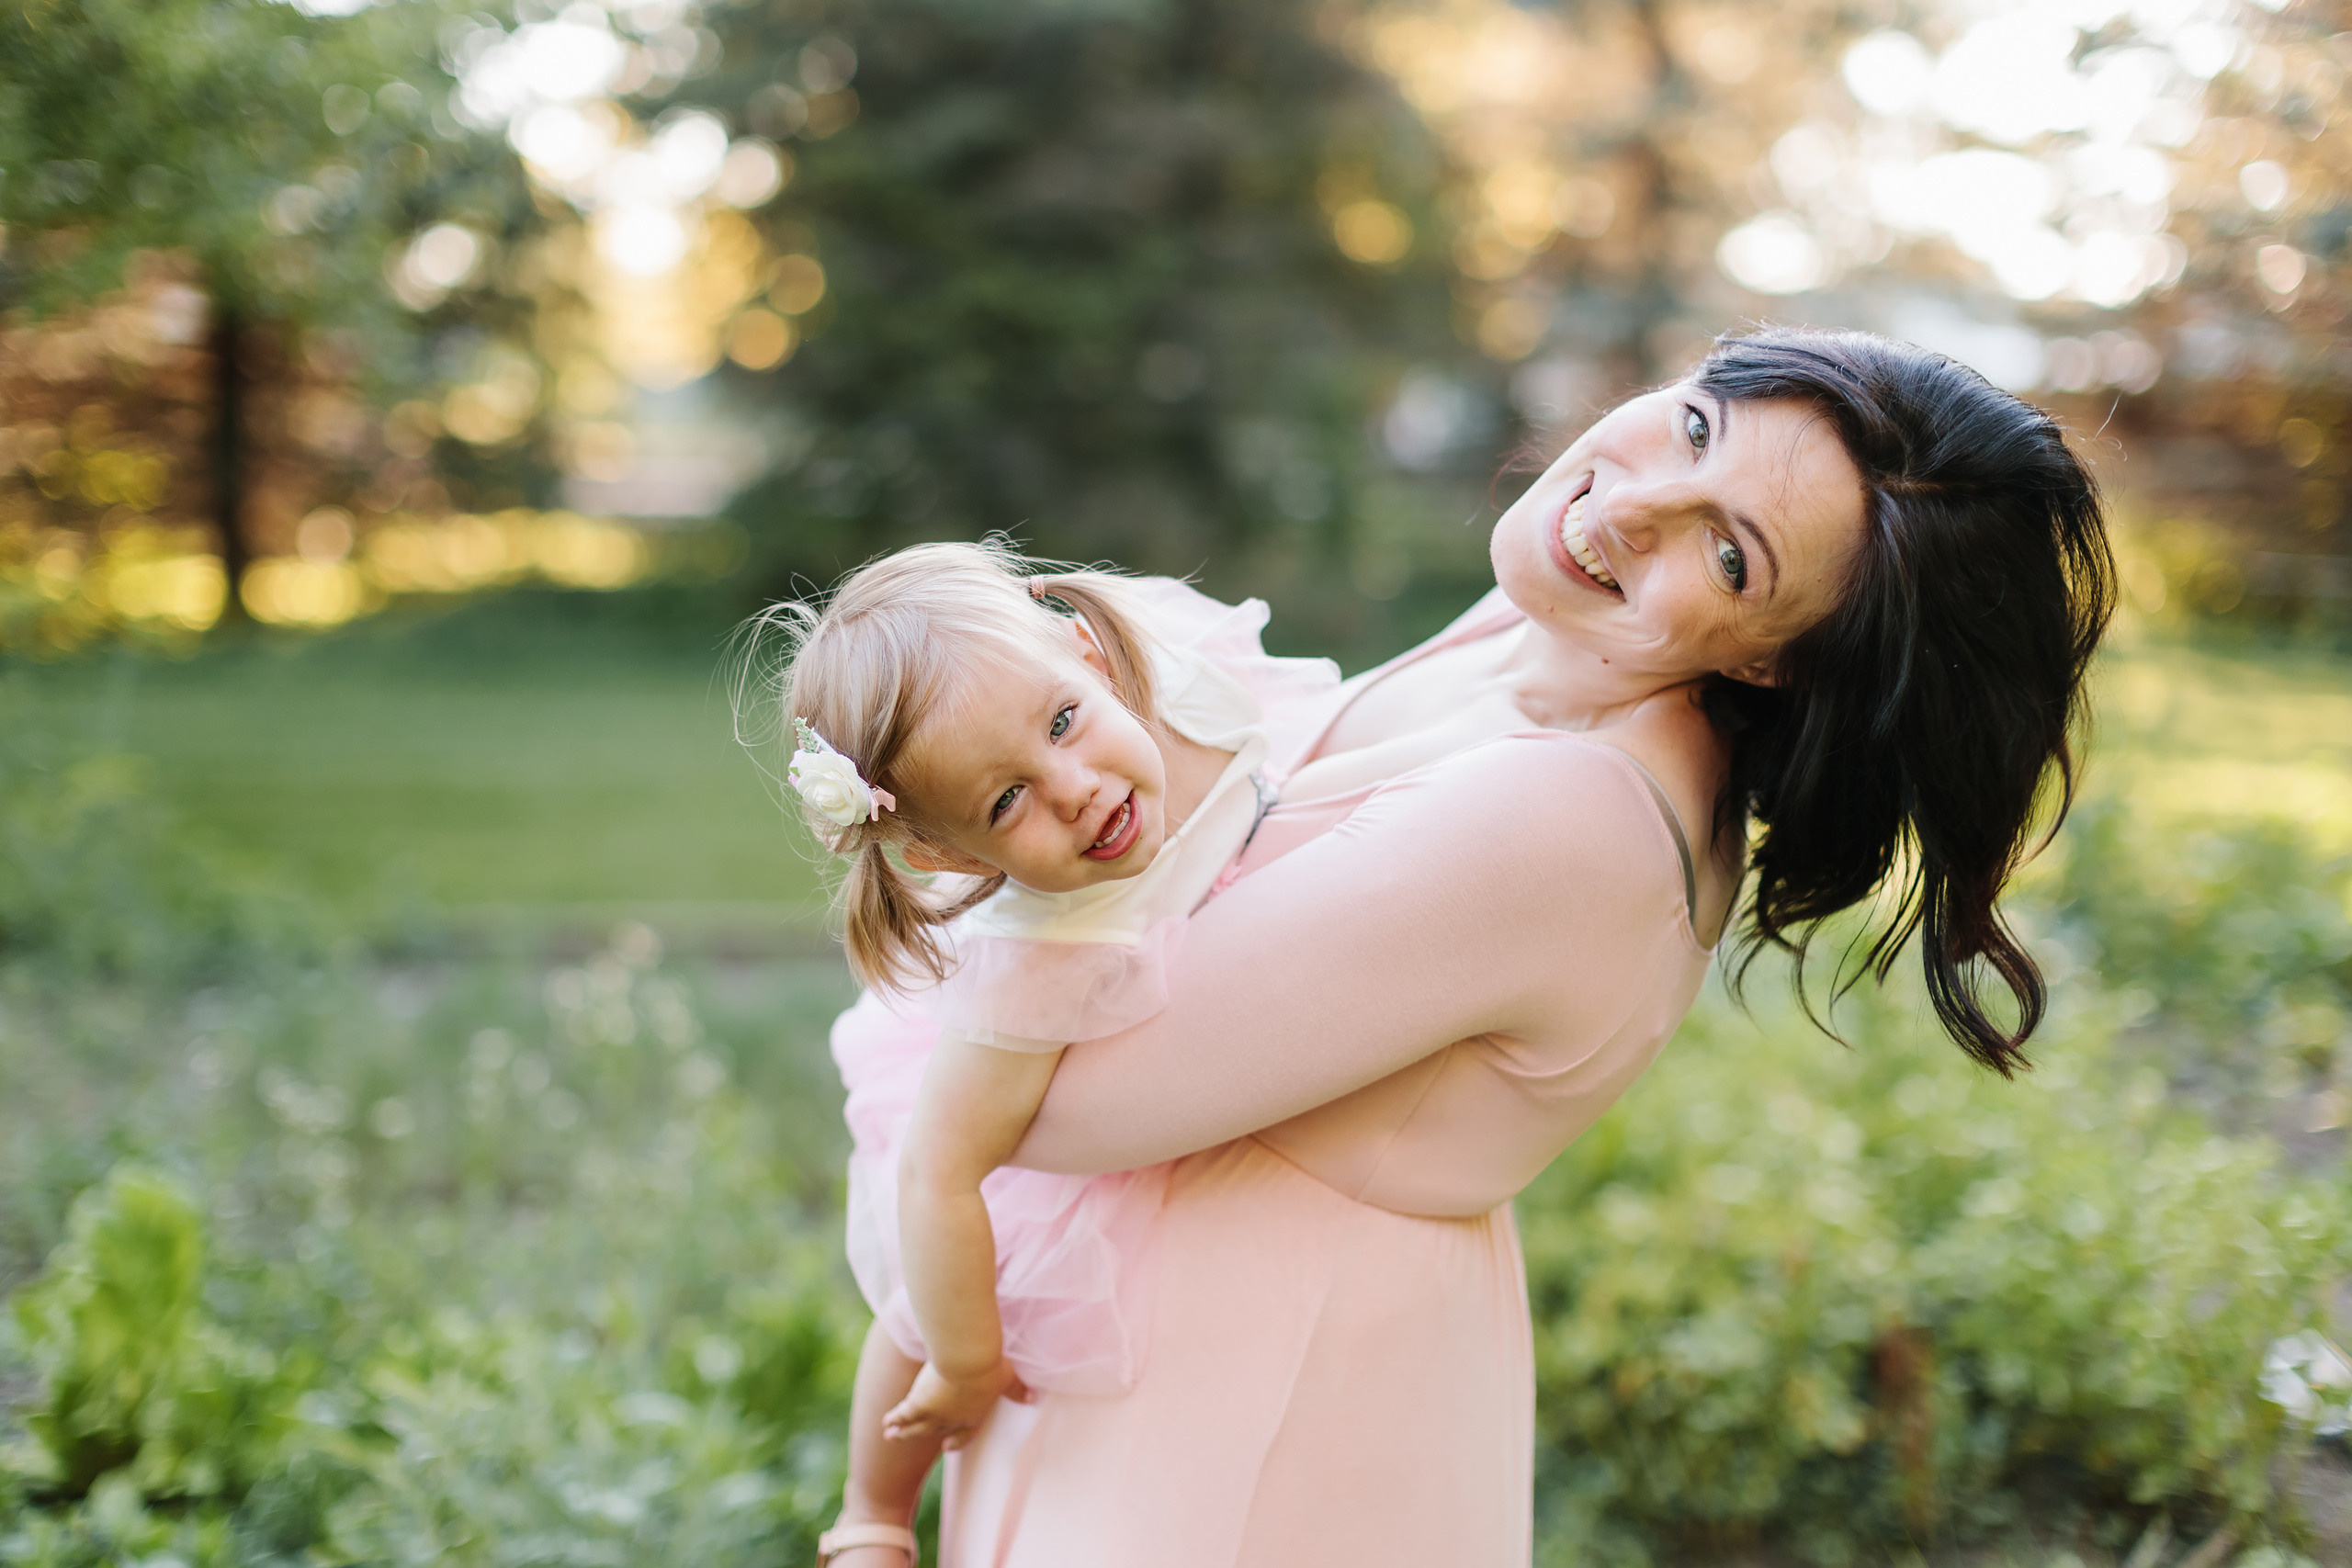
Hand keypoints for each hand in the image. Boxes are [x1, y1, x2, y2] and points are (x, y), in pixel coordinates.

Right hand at [881, 1359, 1033, 1448]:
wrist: (968, 1361)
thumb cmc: (991, 1367)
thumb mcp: (1008, 1378)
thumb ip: (1018, 1390)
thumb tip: (1033, 1397)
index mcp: (974, 1414)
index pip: (966, 1432)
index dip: (957, 1439)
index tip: (947, 1445)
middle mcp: (952, 1419)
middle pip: (934, 1430)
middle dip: (920, 1435)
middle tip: (908, 1440)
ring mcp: (934, 1414)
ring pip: (915, 1427)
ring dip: (902, 1432)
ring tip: (889, 1436)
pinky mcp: (918, 1403)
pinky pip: (903, 1415)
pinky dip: (894, 1419)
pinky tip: (886, 1423)